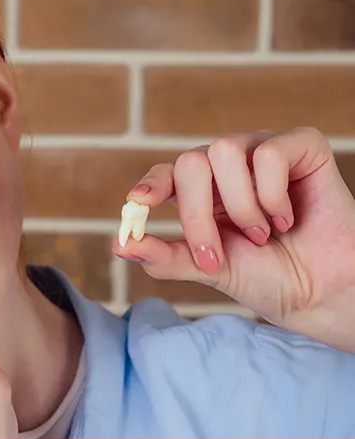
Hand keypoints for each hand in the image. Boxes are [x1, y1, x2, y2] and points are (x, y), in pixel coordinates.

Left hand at [112, 127, 354, 351]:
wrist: (319, 292)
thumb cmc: (266, 276)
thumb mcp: (208, 269)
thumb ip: (165, 257)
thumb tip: (119, 244)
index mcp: (201, 191)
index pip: (166, 173)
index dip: (150, 183)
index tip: (138, 203)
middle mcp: (227, 166)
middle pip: (190, 162)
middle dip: (197, 215)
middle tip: (217, 254)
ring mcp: (263, 152)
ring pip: (226, 151)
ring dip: (241, 206)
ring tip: (261, 235)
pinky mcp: (301, 146)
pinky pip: (269, 153)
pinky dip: (273, 194)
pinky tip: (287, 218)